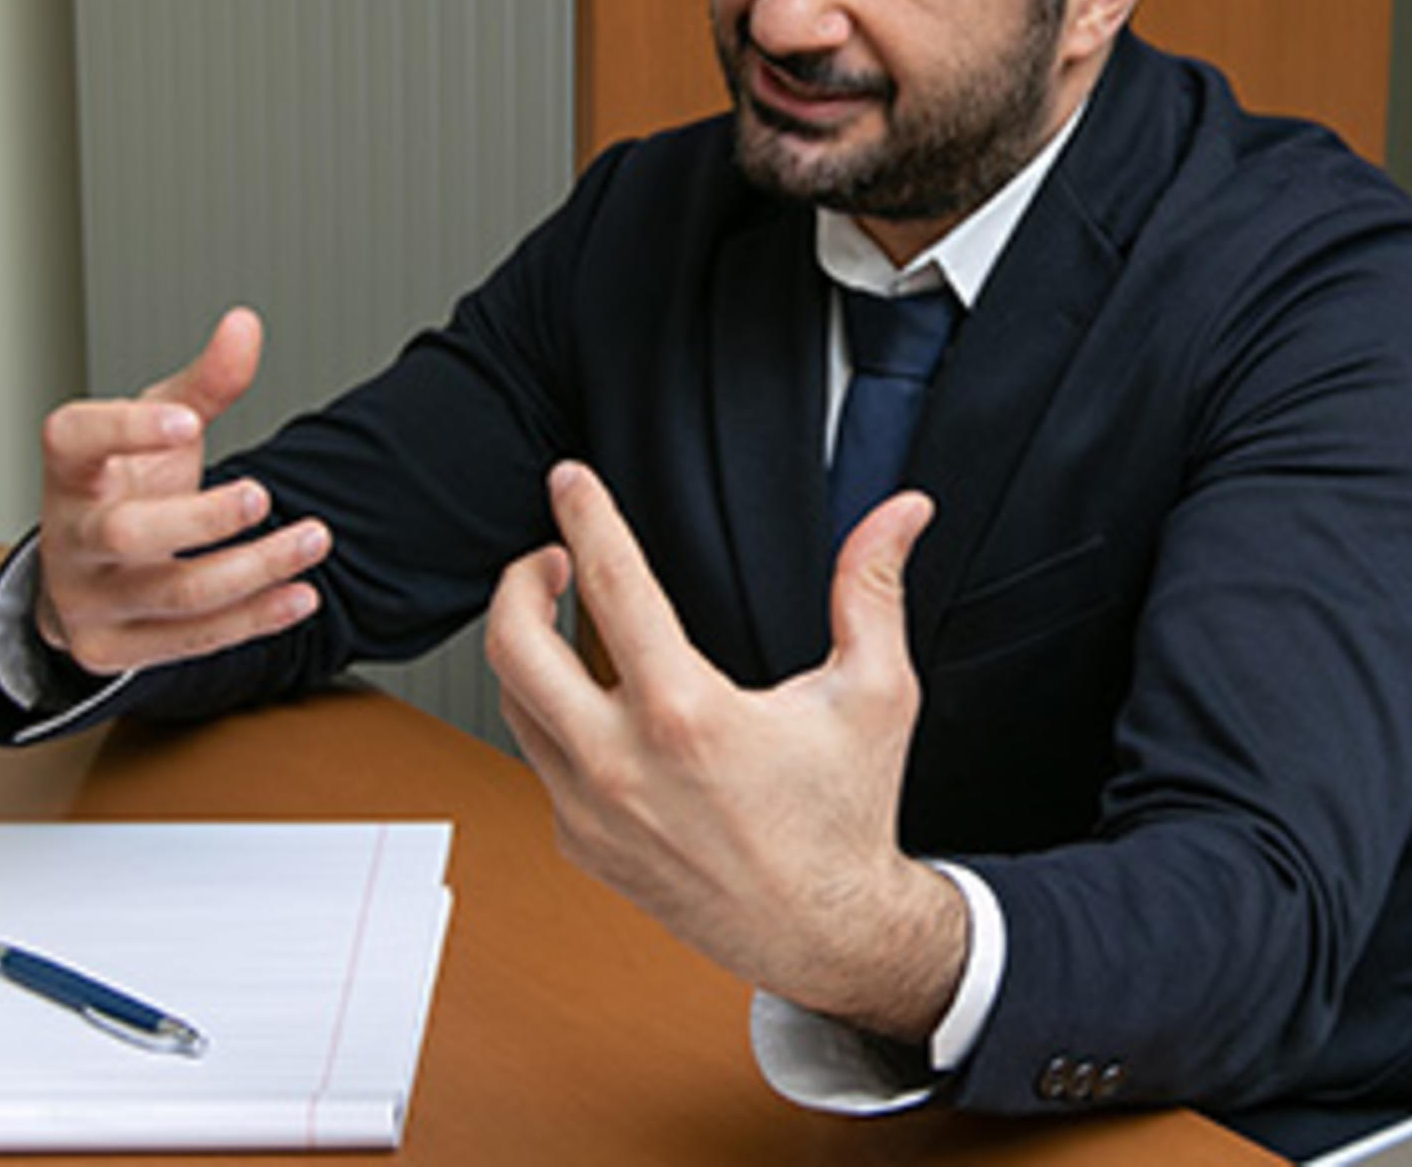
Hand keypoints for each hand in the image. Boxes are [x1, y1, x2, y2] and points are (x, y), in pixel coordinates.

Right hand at [34, 306, 330, 673]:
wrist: (86, 573)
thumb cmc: (124, 486)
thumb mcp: (157, 427)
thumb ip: (204, 383)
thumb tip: (245, 324)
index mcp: (69, 470)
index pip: (73, 439)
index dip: (127, 427)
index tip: (189, 420)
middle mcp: (69, 538)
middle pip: (127, 533)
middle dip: (202, 519)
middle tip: (263, 492)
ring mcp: (89, 600)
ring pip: (175, 595)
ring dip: (255, 568)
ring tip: (314, 538)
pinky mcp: (116, 649)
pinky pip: (195, 639)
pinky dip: (256, 617)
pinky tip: (301, 594)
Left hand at [485, 461, 963, 1041]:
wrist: (825, 931)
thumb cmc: (847, 815)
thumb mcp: (873, 692)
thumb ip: (873, 588)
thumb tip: (899, 511)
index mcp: (686, 715)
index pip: (611, 584)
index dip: (586, 514)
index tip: (570, 481)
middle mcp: (621, 764)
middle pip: (512, 645)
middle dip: (519, 581)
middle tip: (549, 556)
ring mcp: (590, 810)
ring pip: (513, 703)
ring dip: (526, 648)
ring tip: (559, 617)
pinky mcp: (580, 844)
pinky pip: (540, 759)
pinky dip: (553, 716)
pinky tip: (590, 699)